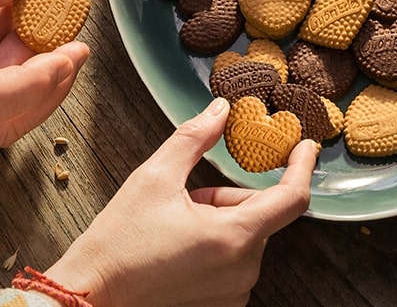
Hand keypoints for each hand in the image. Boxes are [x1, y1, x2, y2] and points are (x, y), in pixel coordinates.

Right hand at [47, 97, 316, 305]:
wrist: (91, 295)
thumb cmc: (118, 243)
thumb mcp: (155, 178)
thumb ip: (194, 139)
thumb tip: (220, 110)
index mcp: (234, 237)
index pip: (292, 198)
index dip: (302, 167)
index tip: (305, 147)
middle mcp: (243, 269)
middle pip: (259, 214)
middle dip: (229, 197)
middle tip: (187, 199)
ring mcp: (234, 291)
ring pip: (245, 236)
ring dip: (221, 221)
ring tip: (176, 226)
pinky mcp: (222, 304)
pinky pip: (234, 261)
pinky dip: (216, 245)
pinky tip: (179, 247)